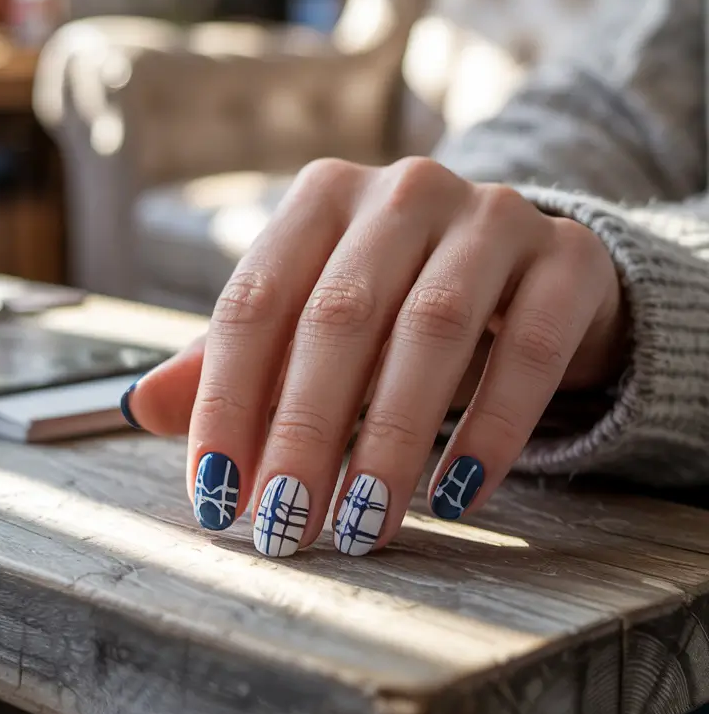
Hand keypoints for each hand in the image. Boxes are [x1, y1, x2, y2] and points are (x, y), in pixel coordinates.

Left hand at [126, 158, 626, 556]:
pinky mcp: (568, 258)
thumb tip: (144, 407)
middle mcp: (406, 190)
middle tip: (285, 523)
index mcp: (324, 197)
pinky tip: (457, 495)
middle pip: (340, 316)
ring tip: (364, 523)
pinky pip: (529, 348)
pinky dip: (491, 429)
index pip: (256, 300)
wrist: (530, 274)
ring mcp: (494, 216)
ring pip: (434, 328)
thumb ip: (232, 361)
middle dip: (304, 432)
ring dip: (391, 439)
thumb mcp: (313, 322)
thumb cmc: (401, 303)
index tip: (215, 492)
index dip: (227, 401)